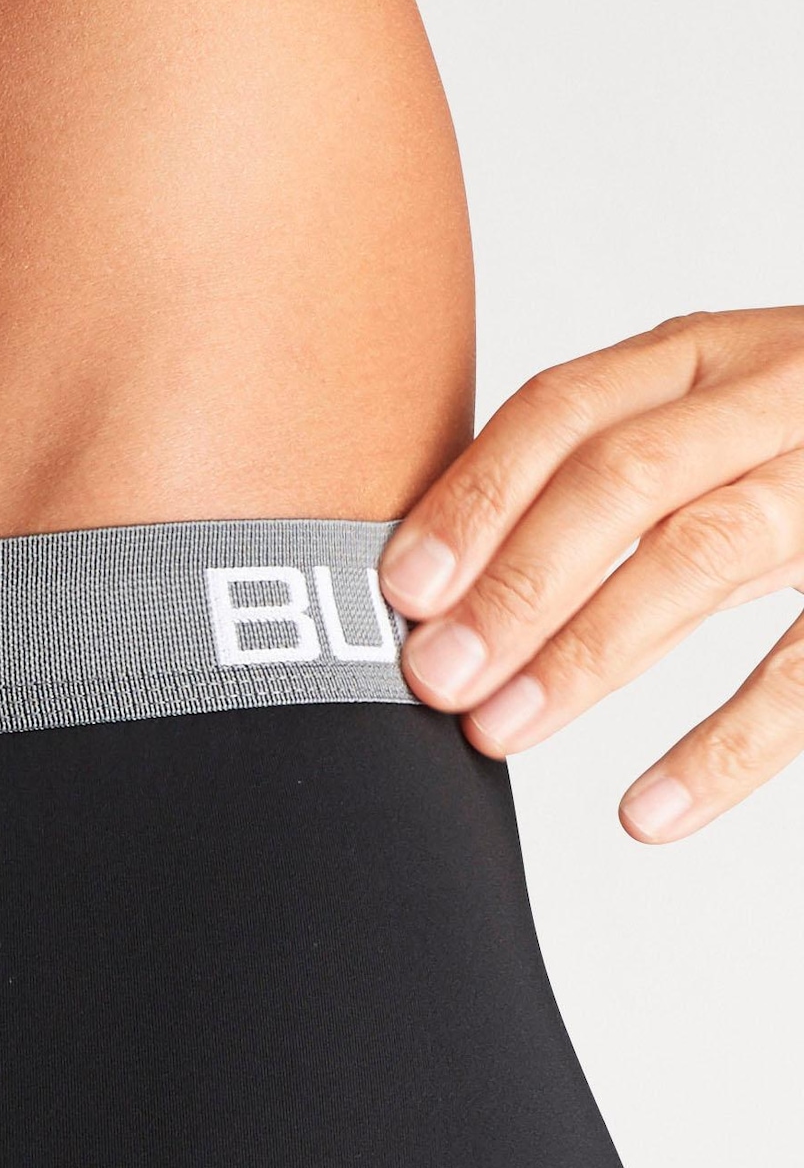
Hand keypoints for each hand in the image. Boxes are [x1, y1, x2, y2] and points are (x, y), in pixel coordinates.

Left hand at [380, 308, 803, 838]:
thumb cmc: (790, 445)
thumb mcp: (699, 427)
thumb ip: (597, 483)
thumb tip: (440, 601)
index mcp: (706, 354)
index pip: (568, 409)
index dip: (477, 498)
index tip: (402, 588)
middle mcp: (777, 397)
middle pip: (627, 481)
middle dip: (516, 584)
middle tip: (434, 677)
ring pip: (707, 557)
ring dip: (589, 652)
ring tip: (500, 729)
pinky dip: (725, 746)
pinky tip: (647, 812)